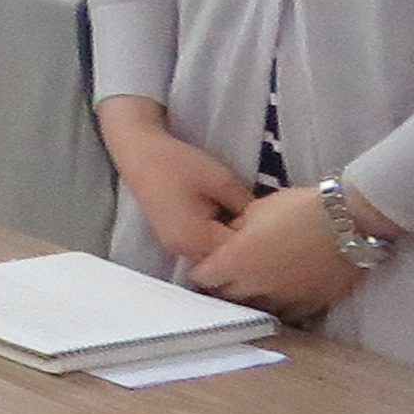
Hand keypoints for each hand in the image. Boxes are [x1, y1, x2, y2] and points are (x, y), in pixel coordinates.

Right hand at [100, 110, 255, 272]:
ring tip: (244, 221)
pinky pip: (201, 247)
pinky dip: (216, 237)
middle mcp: (181, 250)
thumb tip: (265, 224)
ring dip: (229, 242)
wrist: (140, 152)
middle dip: (244, 246)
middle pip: (225, 260)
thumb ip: (248, 208)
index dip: (259, 241)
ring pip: (213, 255)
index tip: (274, 225)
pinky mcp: (173, 238)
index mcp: (195, 239)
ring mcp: (174, 246)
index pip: (239, 255)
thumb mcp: (223, 182)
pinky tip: (225, 219)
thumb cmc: (177, 164)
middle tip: (263, 225)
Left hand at [189, 182, 372, 322]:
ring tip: (254, 286)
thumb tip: (232, 236)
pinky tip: (283, 293)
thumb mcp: (257, 208)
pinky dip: (282, 305)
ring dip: (251, 299)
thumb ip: (237, 228)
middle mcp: (255, 287)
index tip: (205, 264)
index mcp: (235, 263)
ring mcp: (283, 299)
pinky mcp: (311, 305)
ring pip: (256, 308)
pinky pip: (288, 313)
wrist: (350, 222)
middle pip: (225, 297)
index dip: (201, 270)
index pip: (202, 277)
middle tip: (225, 276)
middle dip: (222, 287)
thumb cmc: (301, 209)